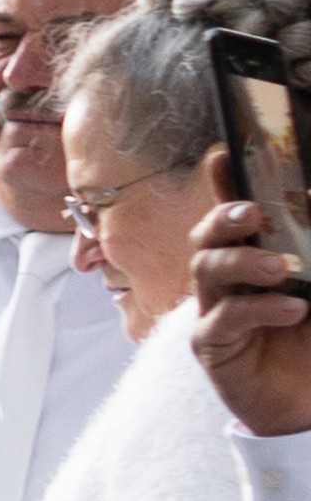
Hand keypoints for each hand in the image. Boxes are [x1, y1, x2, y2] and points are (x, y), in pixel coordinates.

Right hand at [189, 186, 310, 436]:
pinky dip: (258, 308)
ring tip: (282, 269)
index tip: (223, 154)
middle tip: (254, 213)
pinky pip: (222, 319)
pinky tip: (292, 309)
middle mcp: (229, 281)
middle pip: (206, 238)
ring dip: (243, 262)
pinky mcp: (212, 347)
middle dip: (224, 217)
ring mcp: (215, 311)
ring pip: (206, 270)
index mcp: (255, 259)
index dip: (223, 184)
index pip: (235, 216)